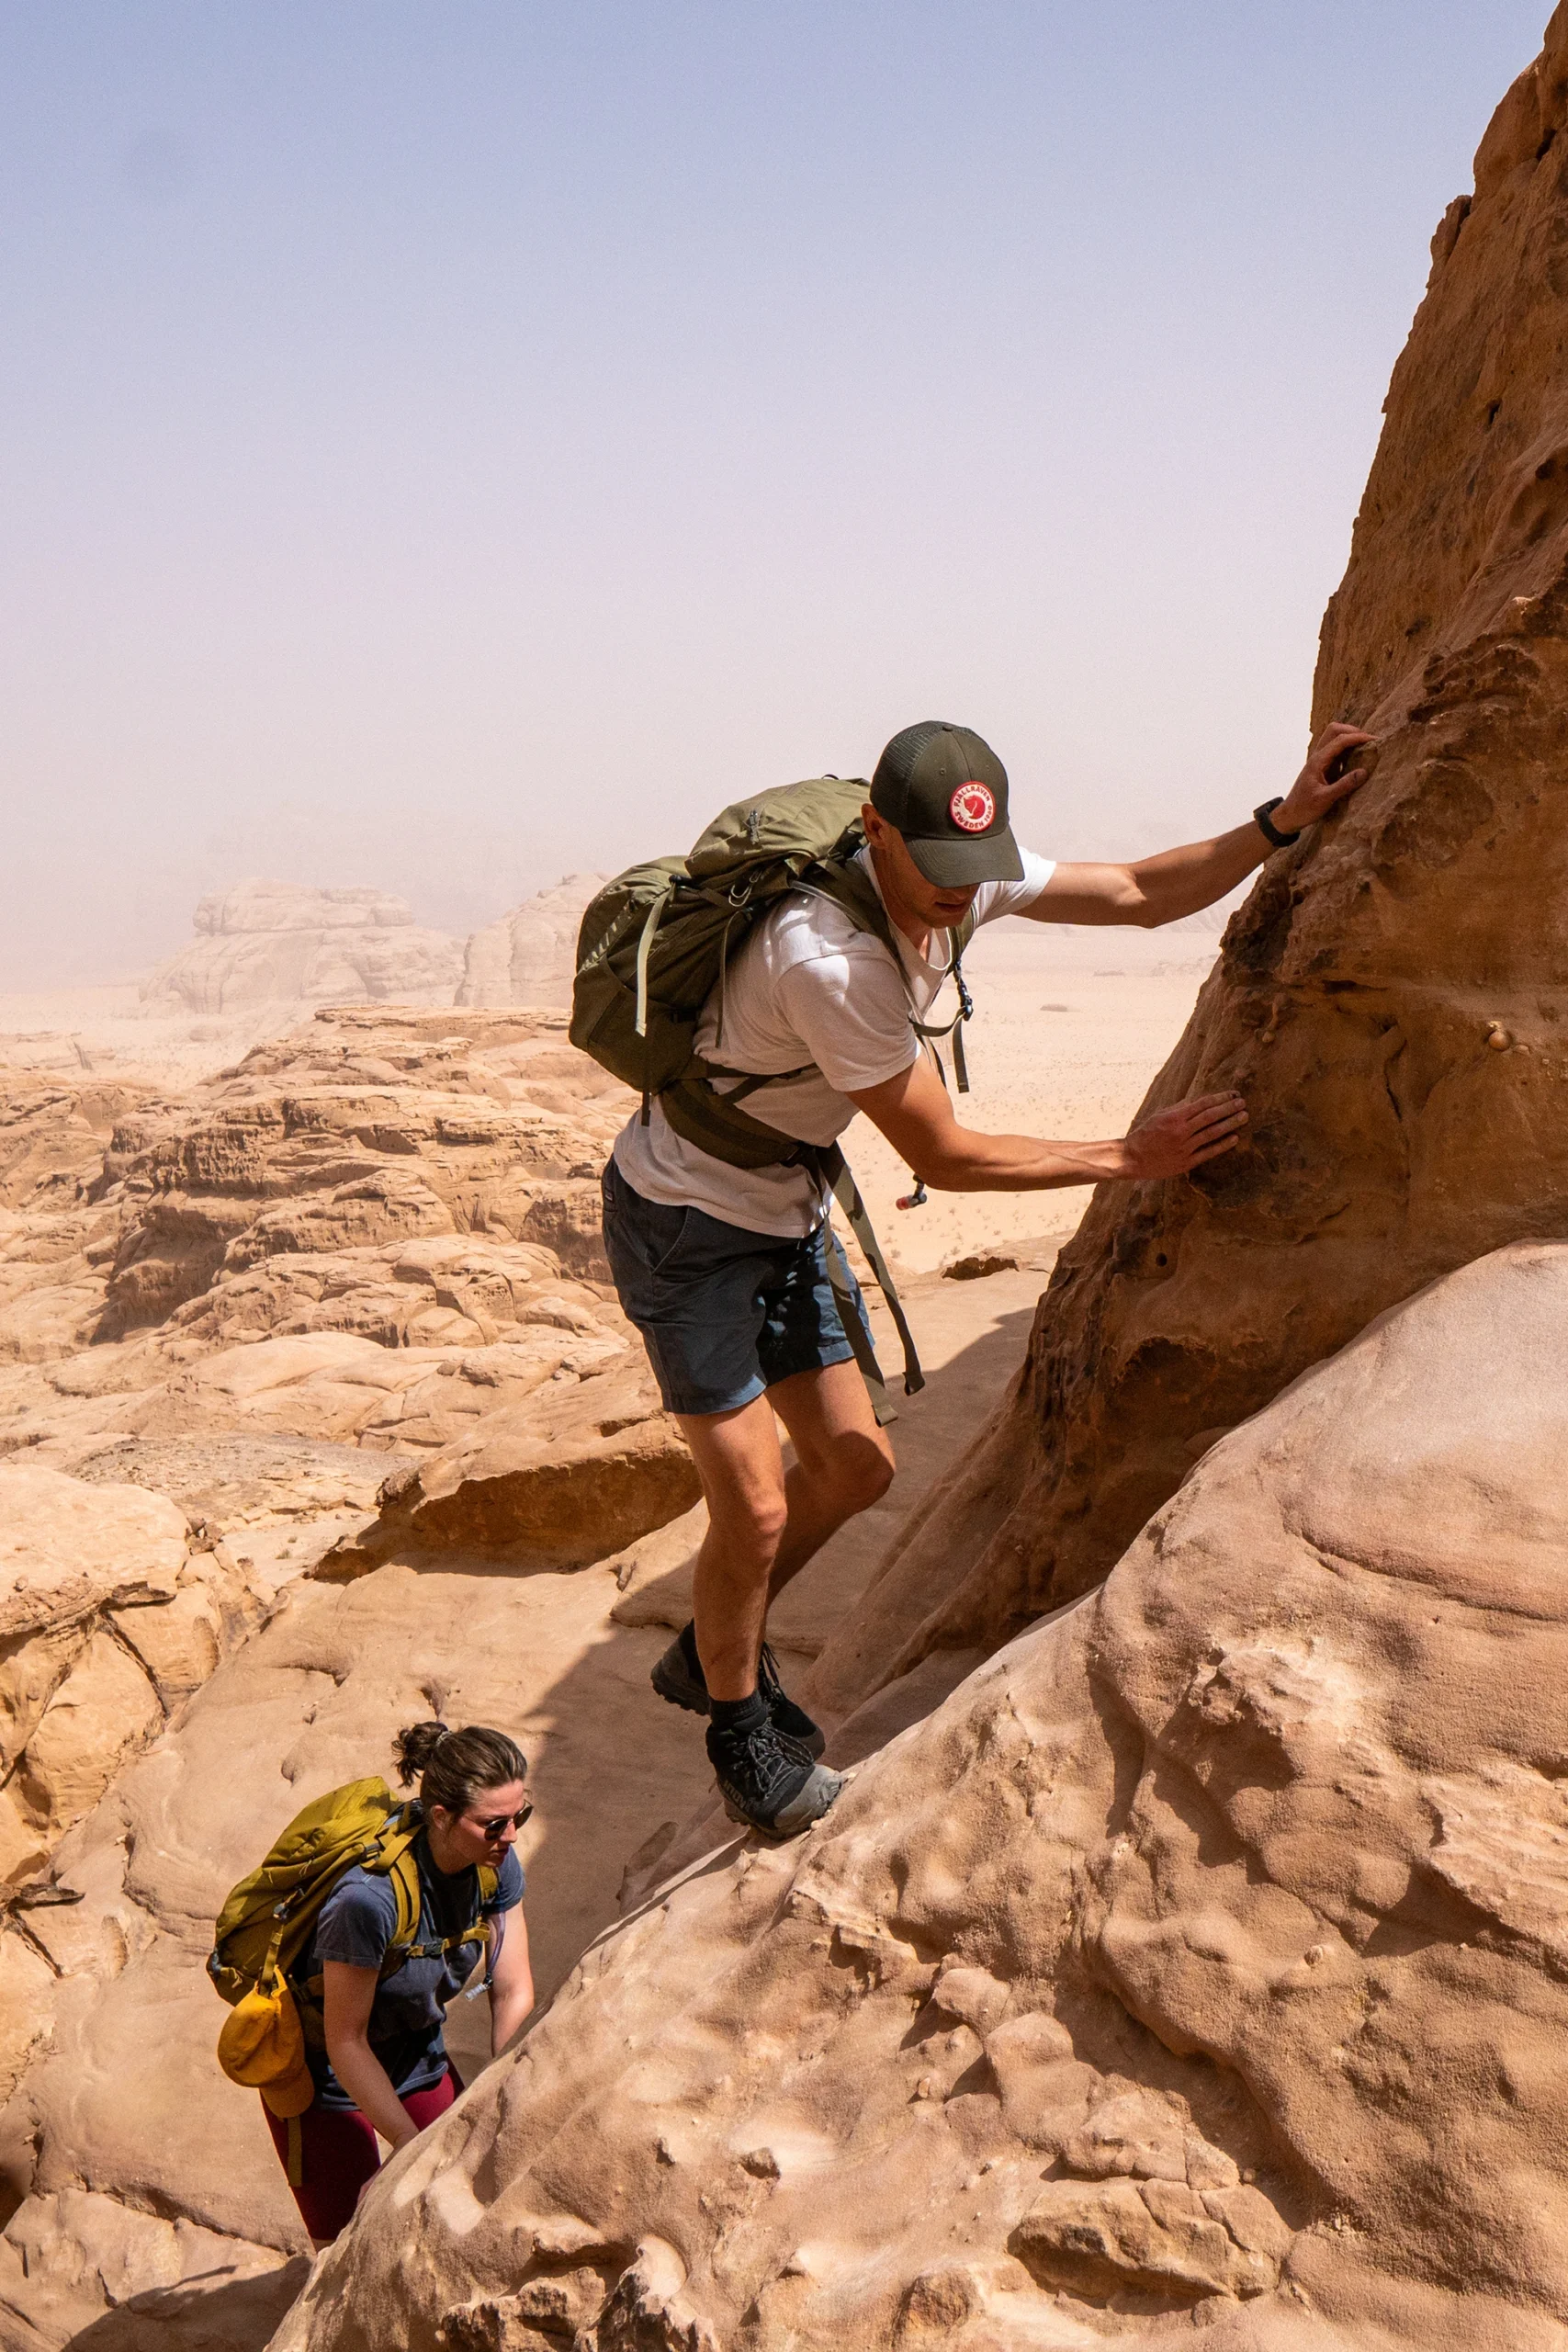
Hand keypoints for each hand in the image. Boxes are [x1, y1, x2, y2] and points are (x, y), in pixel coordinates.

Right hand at [1117, 1091, 1246, 1180]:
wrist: (1132, 1158)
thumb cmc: (1144, 1135)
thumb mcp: (1159, 1116)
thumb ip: (1178, 1109)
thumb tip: (1195, 1101)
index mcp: (1174, 1117)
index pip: (1202, 1104)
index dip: (1220, 1098)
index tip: (1233, 1094)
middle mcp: (1181, 1131)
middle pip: (1210, 1117)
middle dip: (1229, 1108)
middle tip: (1243, 1103)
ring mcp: (1184, 1148)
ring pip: (1212, 1133)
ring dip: (1230, 1124)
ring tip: (1244, 1117)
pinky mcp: (1186, 1162)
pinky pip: (1208, 1153)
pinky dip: (1222, 1145)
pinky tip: (1234, 1138)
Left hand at [1276, 721, 1374, 833]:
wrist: (1290, 816)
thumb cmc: (1304, 808)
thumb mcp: (1325, 799)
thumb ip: (1344, 785)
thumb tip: (1364, 771)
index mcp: (1318, 761)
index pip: (1340, 740)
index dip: (1358, 737)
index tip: (1375, 740)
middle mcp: (1318, 757)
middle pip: (1335, 731)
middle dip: (1353, 731)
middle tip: (1370, 741)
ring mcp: (1320, 761)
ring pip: (1335, 739)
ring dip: (1350, 739)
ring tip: (1367, 748)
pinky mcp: (1323, 768)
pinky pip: (1337, 752)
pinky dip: (1348, 750)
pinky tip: (1359, 759)